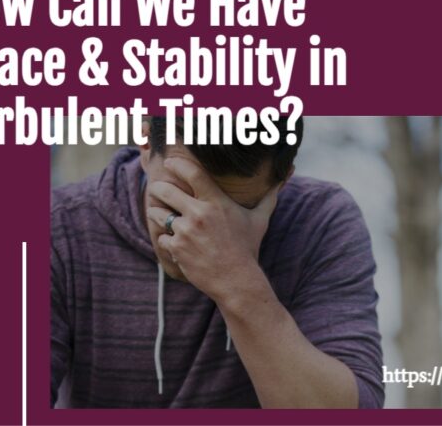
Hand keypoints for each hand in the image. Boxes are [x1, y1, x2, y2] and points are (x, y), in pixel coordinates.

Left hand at [145, 157, 278, 302]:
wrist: (236, 280)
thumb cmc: (248, 248)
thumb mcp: (259, 221)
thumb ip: (268, 198)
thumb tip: (283, 179)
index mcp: (216, 202)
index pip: (191, 173)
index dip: (176, 164)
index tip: (169, 162)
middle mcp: (199, 213)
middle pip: (165, 190)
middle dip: (158, 188)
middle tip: (158, 189)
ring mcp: (186, 231)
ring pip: (157, 214)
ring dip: (158, 213)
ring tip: (162, 215)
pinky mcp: (176, 247)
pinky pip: (161, 237)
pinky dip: (166, 239)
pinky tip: (175, 242)